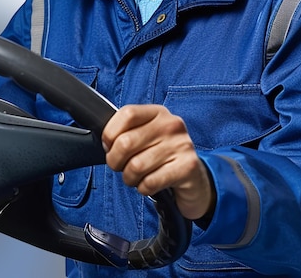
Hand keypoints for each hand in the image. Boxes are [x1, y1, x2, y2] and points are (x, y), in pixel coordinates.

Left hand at [102, 104, 215, 220]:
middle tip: (120, 166)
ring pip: (136, 166)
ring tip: (136, 177)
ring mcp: (181, 145)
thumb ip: (128, 131)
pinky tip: (149, 185)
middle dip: (115, 161)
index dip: (110, 133)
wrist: (195, 179)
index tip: (109, 145)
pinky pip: (150, 182)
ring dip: (129, 178)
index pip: (127, 114)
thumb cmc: (162, 157)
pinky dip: (143, 188)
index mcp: (158, 113)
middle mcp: (171, 125)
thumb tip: (105, 141)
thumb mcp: (147, 136)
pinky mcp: (187, 167)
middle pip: (126, 142)